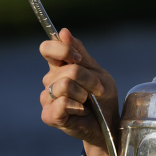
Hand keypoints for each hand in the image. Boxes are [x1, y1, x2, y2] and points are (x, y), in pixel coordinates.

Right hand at [39, 28, 119, 155]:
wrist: (108, 124)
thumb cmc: (103, 97)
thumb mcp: (97, 71)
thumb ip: (79, 53)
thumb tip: (63, 31)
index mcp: (59, 67)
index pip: (47, 48)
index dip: (63, 50)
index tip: (80, 59)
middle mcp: (50, 81)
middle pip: (66, 69)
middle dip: (88, 79)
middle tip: (96, 90)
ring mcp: (47, 99)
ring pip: (64, 85)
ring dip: (84, 93)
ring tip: (88, 102)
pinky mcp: (49, 115)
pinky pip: (62, 103)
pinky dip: (78, 106)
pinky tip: (81, 111)